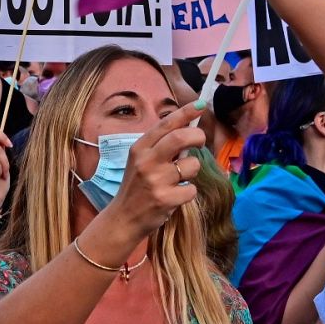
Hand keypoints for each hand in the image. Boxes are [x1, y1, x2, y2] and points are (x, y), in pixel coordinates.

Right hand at [108, 104, 206, 237]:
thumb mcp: (141, 161)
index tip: (201, 105)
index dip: (186, 112)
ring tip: (179, 179)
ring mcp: (155, 180)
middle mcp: (146, 161)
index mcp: (140, 147)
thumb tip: (190, 129)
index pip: (166, 124)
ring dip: (193, 171)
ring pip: (192, 165)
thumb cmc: (137, 186)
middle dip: (198, 137)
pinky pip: (192, 189)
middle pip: (181, 138)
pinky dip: (188, 193)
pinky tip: (175, 197)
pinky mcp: (165, 199)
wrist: (123, 218)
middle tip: (200, 142)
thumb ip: (161, 146)